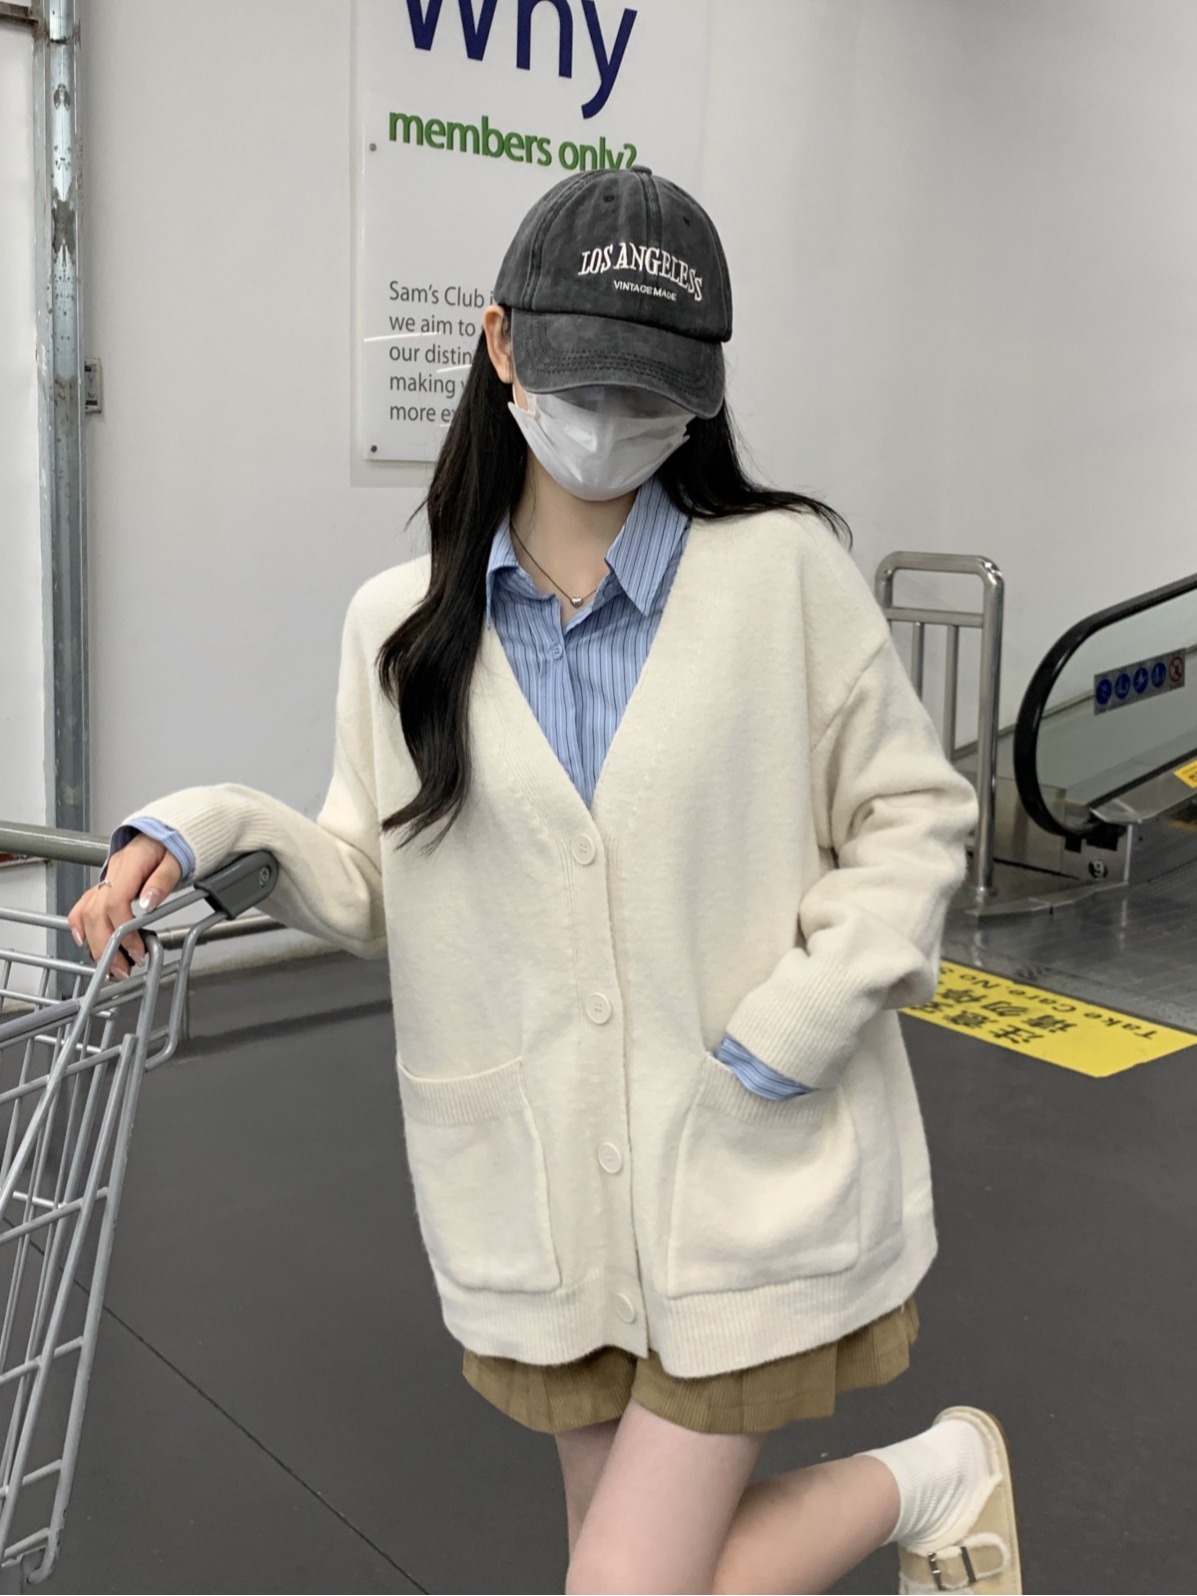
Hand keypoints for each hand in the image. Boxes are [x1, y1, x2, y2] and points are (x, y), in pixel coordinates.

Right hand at [68, 833, 182, 978]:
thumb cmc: (172, 845)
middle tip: (122, 968)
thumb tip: (148, 902)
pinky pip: (84, 906)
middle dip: (105, 945)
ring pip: (87, 913)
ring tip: (109, 965)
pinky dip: (80, 925)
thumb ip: (163, 881)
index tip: (137, 950)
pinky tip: (84, 942)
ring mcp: (106, 880)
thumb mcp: (176, 860)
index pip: (115, 902)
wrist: (166, 832)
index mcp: (130, 864)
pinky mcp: (105, 887)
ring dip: (94, 942)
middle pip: (96, 913)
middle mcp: (113, 873)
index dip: (123, 929)